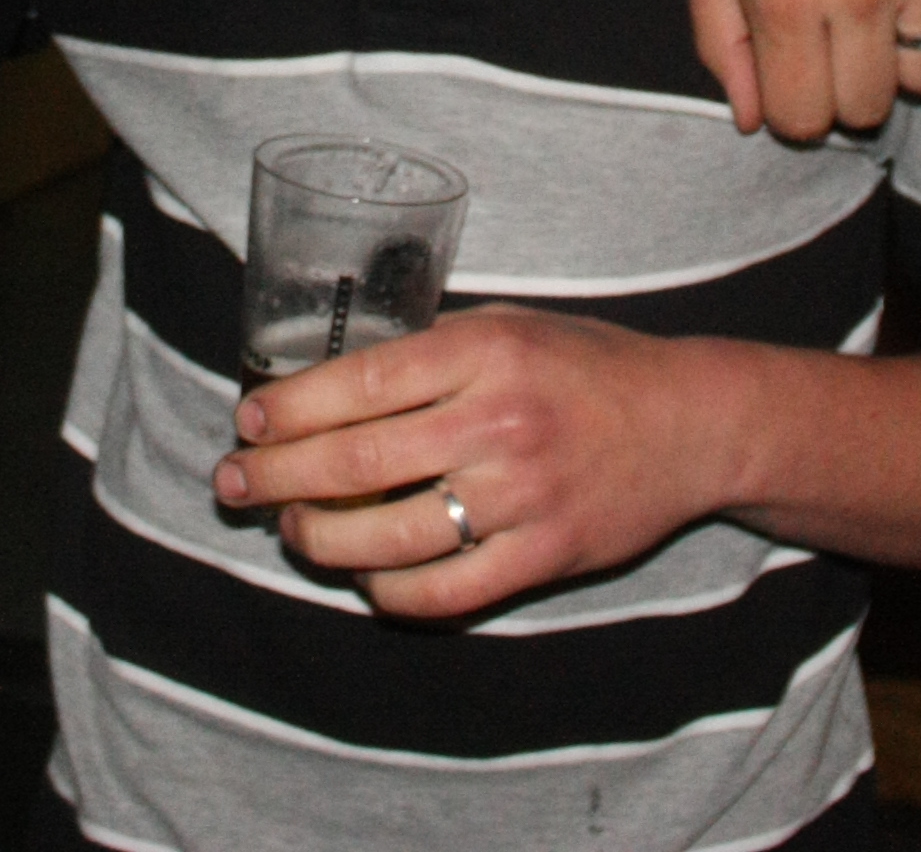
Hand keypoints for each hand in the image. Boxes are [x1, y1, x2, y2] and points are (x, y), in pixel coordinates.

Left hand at [214, 310, 737, 622]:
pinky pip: (444, 592)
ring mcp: (523, 496)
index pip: (358, 381)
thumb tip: (325, 384)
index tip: (247, 421)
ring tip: (293, 531)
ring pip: (388, 537)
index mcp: (485, 352)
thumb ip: (430, 353)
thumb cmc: (587, 367)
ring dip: (320, 539)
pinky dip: (389, 591)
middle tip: (232, 484)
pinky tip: (365, 577)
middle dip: (275, 477)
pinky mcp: (545, 556)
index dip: (288, 408)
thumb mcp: (509, 329)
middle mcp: (499, 422)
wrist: (689, 423)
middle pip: (355, 461)